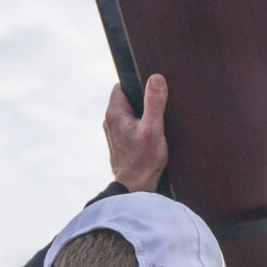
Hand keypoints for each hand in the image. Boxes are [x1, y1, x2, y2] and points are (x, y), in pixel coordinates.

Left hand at [105, 74, 169, 190]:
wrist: (135, 187)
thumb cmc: (144, 160)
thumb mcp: (153, 128)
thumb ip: (154, 102)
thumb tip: (156, 78)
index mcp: (114, 113)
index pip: (122, 86)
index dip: (137, 85)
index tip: (151, 92)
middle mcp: (109, 121)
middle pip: (126, 99)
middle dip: (141, 100)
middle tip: (157, 109)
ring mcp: (113, 132)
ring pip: (127, 112)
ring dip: (141, 114)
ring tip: (154, 123)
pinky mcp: (119, 142)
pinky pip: (128, 125)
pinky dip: (139, 126)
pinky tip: (149, 135)